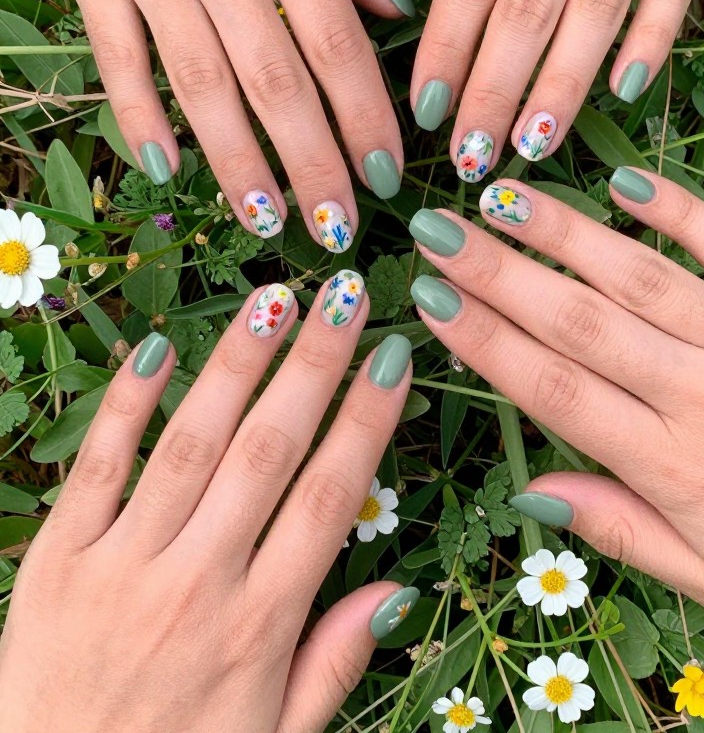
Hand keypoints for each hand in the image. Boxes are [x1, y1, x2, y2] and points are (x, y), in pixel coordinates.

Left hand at [0, 277, 415, 730]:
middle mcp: (197, 584)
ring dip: (235, 366)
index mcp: (259, 627)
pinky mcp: (56, 561)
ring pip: (191, 445)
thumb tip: (396, 590)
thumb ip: (333, 661)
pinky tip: (157, 348)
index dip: (366, 420)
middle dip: (313, 365)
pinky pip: (97, 468)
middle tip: (343, 295)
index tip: (391, 357)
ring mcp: (121, 566)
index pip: (329, 498)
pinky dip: (127, 405)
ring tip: (271, 300)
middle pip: (268, 452)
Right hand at [2, 0, 411, 245]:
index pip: (338, 45)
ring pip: (201, 86)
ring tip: (268, 222)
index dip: (366, 120)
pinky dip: (141, 116)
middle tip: (338, 229)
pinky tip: (168, 169)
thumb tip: (395, 12)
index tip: (388, 176)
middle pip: (275, 83)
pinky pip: (119, 57)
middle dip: (312, 166)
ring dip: (237, 163)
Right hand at [407, 172, 703, 617]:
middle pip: (580, 324)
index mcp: (675, 466)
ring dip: (565, 234)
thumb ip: (626, 532)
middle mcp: (703, 394)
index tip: (428, 299)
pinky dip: (681, 212)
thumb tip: (532, 492)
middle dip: (500, 273)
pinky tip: (626, 181)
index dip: (485, 341)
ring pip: (641, 277)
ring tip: (502, 196)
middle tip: (436, 228)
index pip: (554, 392)